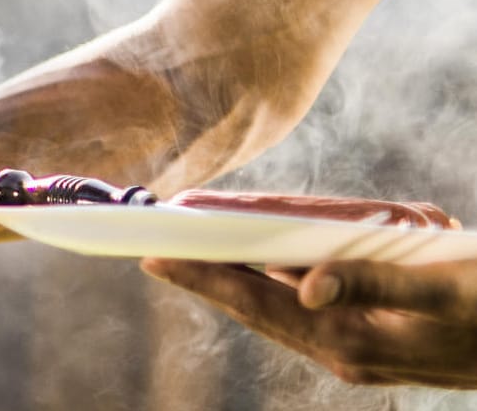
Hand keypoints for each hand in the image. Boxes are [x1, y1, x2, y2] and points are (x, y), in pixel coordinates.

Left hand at [142, 256, 476, 386]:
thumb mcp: (442, 287)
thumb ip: (375, 283)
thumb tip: (308, 285)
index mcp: (351, 340)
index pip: (256, 303)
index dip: (202, 277)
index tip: (153, 256)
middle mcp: (345, 350)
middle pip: (255, 307)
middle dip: (204, 276)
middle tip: (154, 247)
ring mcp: (358, 347)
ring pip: (278, 309)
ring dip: (236, 278)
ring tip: (193, 249)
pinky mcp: (373, 338)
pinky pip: (307, 309)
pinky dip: (276, 283)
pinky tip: (263, 262)